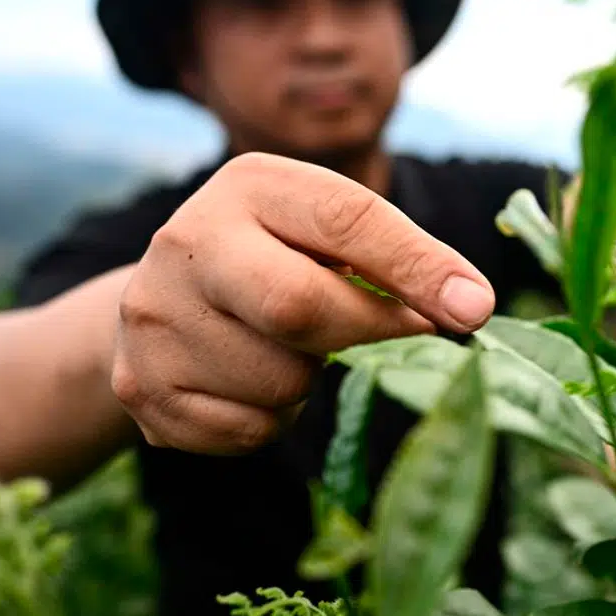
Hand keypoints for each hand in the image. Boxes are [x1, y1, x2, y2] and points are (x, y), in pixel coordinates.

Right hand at [110, 152, 496, 454]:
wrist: (164, 306)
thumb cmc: (279, 262)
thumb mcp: (330, 236)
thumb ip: (400, 260)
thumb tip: (473, 307)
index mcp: (249, 185)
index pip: (348, 220)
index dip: (418, 269)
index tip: (473, 310)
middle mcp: (185, 240)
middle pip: (298, 308)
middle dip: (361, 335)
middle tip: (387, 339)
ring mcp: (152, 316)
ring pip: (279, 382)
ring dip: (309, 382)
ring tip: (288, 351)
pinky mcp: (141, 386)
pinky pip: (247, 430)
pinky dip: (270, 420)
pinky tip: (249, 383)